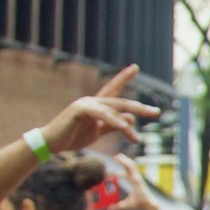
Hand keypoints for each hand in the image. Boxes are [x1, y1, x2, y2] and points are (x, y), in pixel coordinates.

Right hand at [38, 66, 159, 152]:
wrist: (53, 142)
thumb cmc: (73, 136)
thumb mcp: (98, 131)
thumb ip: (113, 125)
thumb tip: (130, 119)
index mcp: (97, 104)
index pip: (113, 88)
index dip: (124, 77)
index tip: (135, 66)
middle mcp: (93, 101)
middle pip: (121, 102)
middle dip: (139, 108)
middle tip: (156, 112)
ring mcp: (86, 104)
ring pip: (113, 110)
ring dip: (127, 125)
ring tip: (137, 139)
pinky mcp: (79, 110)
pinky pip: (102, 115)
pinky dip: (114, 121)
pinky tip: (125, 128)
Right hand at [105, 154, 158, 209]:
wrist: (149, 203)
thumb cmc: (140, 204)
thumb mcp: (129, 206)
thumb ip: (119, 207)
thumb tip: (109, 209)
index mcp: (135, 184)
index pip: (125, 176)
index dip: (117, 175)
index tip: (108, 177)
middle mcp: (137, 179)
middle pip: (130, 167)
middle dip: (123, 161)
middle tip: (115, 157)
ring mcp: (138, 177)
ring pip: (132, 165)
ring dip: (125, 160)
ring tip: (118, 156)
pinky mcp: (137, 177)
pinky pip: (132, 168)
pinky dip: (127, 163)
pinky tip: (123, 160)